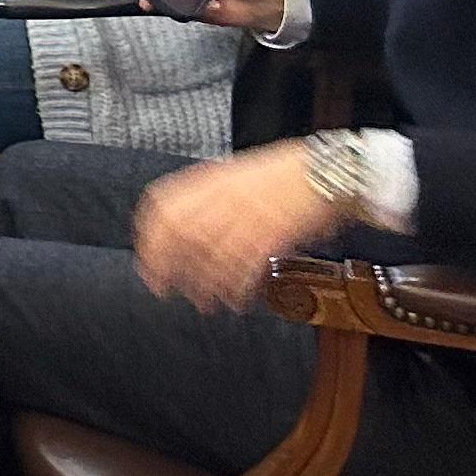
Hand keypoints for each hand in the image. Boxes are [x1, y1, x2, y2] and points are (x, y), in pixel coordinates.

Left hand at [135, 145, 343, 311]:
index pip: (162, 205)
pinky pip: (245, 266)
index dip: (149, 236)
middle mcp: (223, 196)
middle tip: (162, 289)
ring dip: (202, 285)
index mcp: (211, 178)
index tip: (146, 259)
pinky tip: (235, 300)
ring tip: (202, 303)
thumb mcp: (236, 176)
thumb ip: (208, 198)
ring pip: (210, 255)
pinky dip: (237, 288)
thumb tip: (183, 230)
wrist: (329, 172)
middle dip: (165, 266)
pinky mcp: (273, 233)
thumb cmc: (285, 176)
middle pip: (179, 234)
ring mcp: (247, 214)